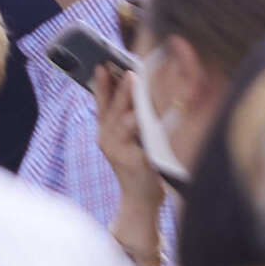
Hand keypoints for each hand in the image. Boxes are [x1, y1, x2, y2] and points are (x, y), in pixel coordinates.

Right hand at [91, 61, 167, 265]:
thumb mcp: (126, 140)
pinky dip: (152, 124)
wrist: (140, 199)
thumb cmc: (138, 166)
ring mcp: (119, 152)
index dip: (101, 86)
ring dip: (132, 103)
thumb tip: (133, 88)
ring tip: (138, 86)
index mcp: (104, 133)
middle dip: (120, 89)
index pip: (101, 105)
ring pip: (125, 122)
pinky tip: (164, 112)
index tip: (101, 66)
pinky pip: (146, 139)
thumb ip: (125, 120)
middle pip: (113, 110)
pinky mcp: (136, 163)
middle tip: (127, 72)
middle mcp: (107, 141)